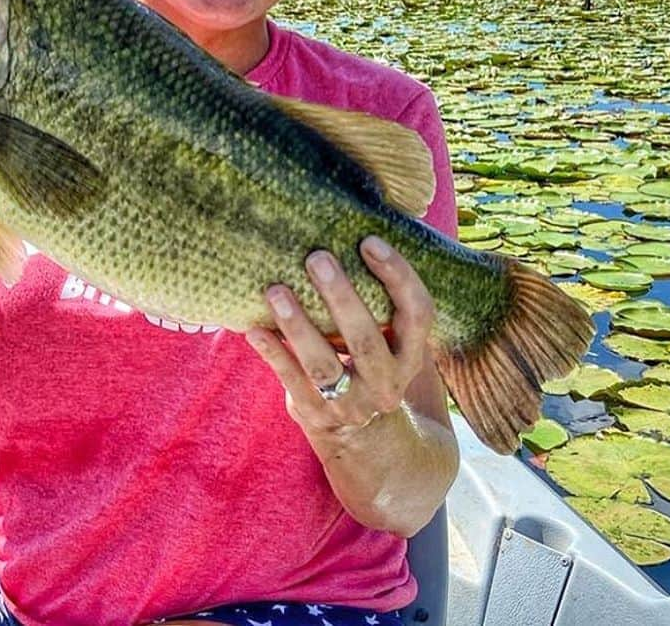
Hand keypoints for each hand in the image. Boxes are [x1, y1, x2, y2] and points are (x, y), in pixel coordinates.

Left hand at [246, 236, 434, 450]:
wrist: (371, 443)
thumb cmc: (372, 365)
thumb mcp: (392, 342)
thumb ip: (380, 301)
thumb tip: (351, 226)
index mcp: (412, 355)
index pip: (417, 312)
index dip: (398, 276)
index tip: (369, 241)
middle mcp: (388, 382)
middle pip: (366, 338)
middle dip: (341, 296)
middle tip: (316, 257)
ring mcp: (353, 404)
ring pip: (325, 365)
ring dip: (298, 325)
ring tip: (274, 289)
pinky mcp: (318, 417)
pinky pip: (292, 384)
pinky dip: (272, 354)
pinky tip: (252, 327)